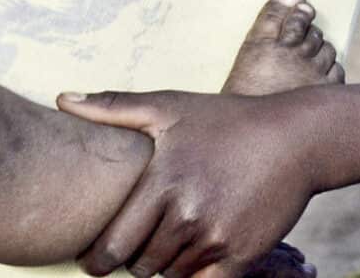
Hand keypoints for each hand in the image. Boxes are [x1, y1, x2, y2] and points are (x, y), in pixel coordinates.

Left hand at [58, 89, 318, 277]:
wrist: (297, 138)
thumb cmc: (227, 120)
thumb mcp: (170, 106)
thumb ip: (113, 107)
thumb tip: (62, 99)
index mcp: (163, 182)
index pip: (113, 245)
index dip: (96, 259)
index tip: (92, 259)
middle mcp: (187, 214)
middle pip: (140, 266)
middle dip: (133, 261)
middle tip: (134, 247)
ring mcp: (216, 238)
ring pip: (171, 275)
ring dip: (165, 266)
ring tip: (168, 241)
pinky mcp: (242, 255)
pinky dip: (193, 275)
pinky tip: (194, 254)